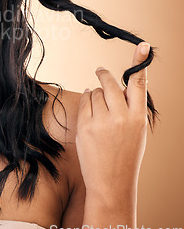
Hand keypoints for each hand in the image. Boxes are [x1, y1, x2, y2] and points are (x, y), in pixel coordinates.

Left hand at [76, 42, 149, 202]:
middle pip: (109, 83)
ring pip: (94, 92)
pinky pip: (84, 102)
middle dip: (103, 74)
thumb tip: (116, 87)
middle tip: (100, 70)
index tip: (143, 46)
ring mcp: (101, 121)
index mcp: (138, 118)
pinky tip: (91, 109)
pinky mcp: (85, 125)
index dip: (140, 63)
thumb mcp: (137, 132)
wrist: (111, 183)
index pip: (139, 84)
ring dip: (95, 94)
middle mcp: (120, 117)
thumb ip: (129, 108)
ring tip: (100, 108)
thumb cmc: (125, 155)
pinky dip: (86, 101)